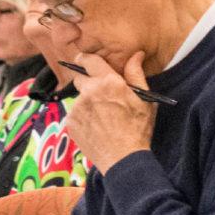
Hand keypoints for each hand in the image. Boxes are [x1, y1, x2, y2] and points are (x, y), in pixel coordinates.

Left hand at [64, 51, 155, 173]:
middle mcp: (89, 91)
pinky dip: (83, 118)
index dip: (85, 59)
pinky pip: (75, 114)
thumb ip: (136, 74)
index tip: (86, 62)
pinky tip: (97, 128)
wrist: (124, 159)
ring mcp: (77, 108)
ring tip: (103, 118)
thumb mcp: (143, 99)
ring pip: (79, 98)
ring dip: (87, 103)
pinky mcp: (71, 123)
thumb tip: (136, 55)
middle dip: (89, 83)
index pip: (88, 59)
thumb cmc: (138, 129)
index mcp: (108, 82)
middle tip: (103, 97)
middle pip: (80, 78)